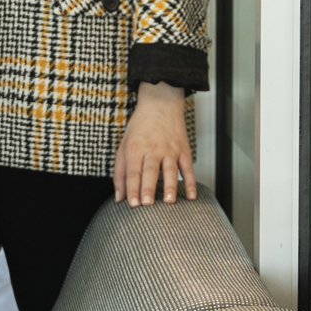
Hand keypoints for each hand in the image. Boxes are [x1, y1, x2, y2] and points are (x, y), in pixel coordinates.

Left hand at [113, 82, 195, 205]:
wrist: (160, 105)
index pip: (133, 171)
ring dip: (170, 186)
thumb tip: (119, 198)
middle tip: (147, 204)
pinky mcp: (184, 151)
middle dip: (149, 188)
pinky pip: (188, 169)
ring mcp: (170, 150)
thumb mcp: (124, 146)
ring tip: (169, 202)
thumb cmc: (139, 129)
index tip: (132, 204)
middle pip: (150, 171)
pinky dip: (191, 183)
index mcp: (136, 148)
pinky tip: (191, 197)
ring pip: (171, 170)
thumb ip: (120, 173)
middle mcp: (153, 149)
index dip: (132, 188)